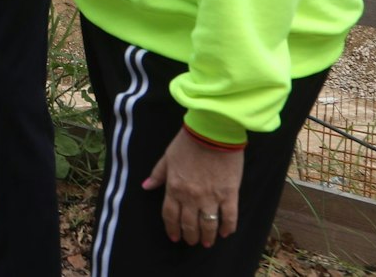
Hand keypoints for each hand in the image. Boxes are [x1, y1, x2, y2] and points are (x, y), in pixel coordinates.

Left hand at [143, 131, 242, 247]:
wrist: (212, 132)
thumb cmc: (188, 143)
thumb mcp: (167, 157)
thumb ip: (158, 174)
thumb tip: (146, 187)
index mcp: (174, 187)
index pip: (170, 215)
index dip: (172, 228)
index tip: (175, 237)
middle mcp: (191, 196)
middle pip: (189, 223)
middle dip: (189, 235)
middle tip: (192, 242)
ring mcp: (211, 197)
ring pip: (208, 224)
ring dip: (207, 236)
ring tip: (207, 242)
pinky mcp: (230, 194)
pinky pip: (230, 216)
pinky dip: (228, 227)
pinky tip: (226, 233)